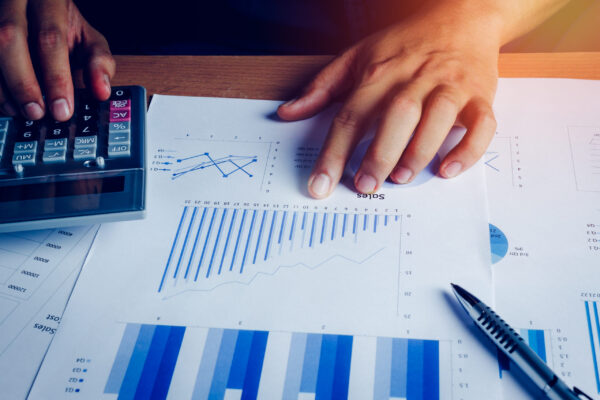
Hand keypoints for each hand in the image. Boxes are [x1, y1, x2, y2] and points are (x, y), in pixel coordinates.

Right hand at [0, 0, 113, 120]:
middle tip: (37, 113)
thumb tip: (102, 91)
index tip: (62, 109)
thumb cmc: (62, 23)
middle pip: (11, 37)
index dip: (56, 77)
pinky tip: (6, 102)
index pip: (50, 37)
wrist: (34, 1)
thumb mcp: (87, 37)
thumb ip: (98, 61)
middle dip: (23, 82)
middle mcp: (16, 0)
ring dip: (4, 85)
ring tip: (21, 111)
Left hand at [278, 4, 499, 197]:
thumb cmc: (405, 43)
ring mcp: (450, 86)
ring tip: (401, 178)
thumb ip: (322, 87)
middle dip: (379, 154)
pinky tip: (448, 169)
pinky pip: (482, 124)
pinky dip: (468, 149)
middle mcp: (415, 78)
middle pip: (396, 115)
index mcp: (380, 72)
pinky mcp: (479, 95)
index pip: (351, 115)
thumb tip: (287, 112)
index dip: (332, 153)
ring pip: (438, 118)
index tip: (319, 185)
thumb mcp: (357, 55)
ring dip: (419, 151)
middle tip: (364, 185)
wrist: (461, 15)